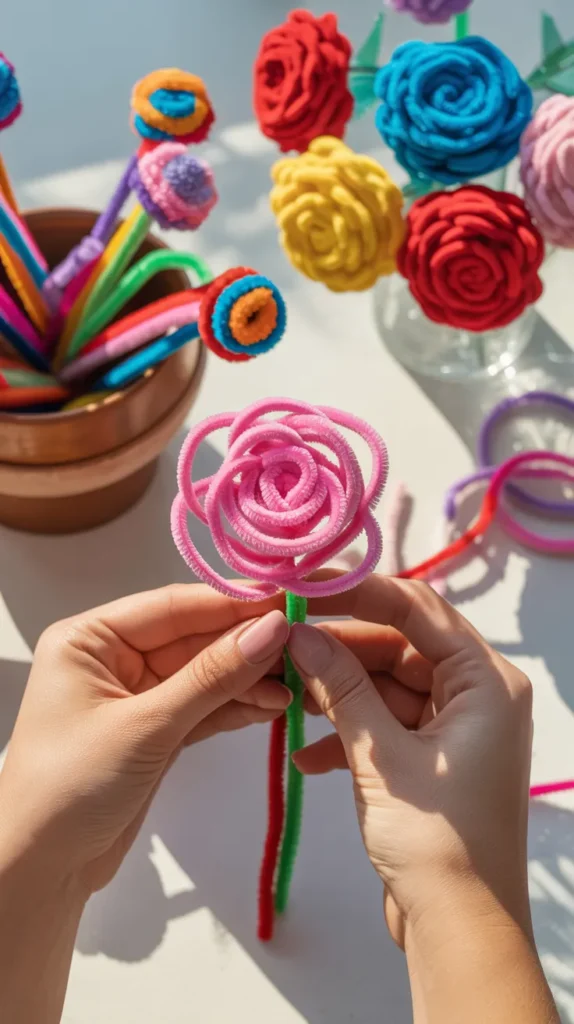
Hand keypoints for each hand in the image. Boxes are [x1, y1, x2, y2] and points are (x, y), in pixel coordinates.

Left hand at [0, 584, 294, 895]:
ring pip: (205, 673)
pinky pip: (205, 706)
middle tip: (301, 644)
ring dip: (248, 679)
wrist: (41, 871)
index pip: (172, 605)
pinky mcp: (156, 731)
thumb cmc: (70, 788)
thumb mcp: (146, 725)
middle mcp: (112, 657)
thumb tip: (273, 628)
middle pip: (194, 637)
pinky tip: (273, 705)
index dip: (232, 602)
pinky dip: (237, 706)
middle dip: (246, 643)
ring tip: (296, 684)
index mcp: (91, 638)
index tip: (285, 600)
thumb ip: (212, 677)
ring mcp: (137, 695)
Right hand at [286, 576, 558, 1023]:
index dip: (359, 591)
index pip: (419, 609)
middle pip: (399, 644)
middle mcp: (478, 695)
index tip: (305, 587)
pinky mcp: (432, 757)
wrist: (458, 929)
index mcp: (487, 682)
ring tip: (287, 696)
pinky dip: (348, 732)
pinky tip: (306, 755)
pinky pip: (386, 722)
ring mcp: (455, 726)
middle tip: (283, 643)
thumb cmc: (437, 842)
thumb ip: (341, 686)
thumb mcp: (380, 756)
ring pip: (386, 683)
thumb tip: (299, 632)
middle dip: (340, 648)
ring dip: (338, 692)